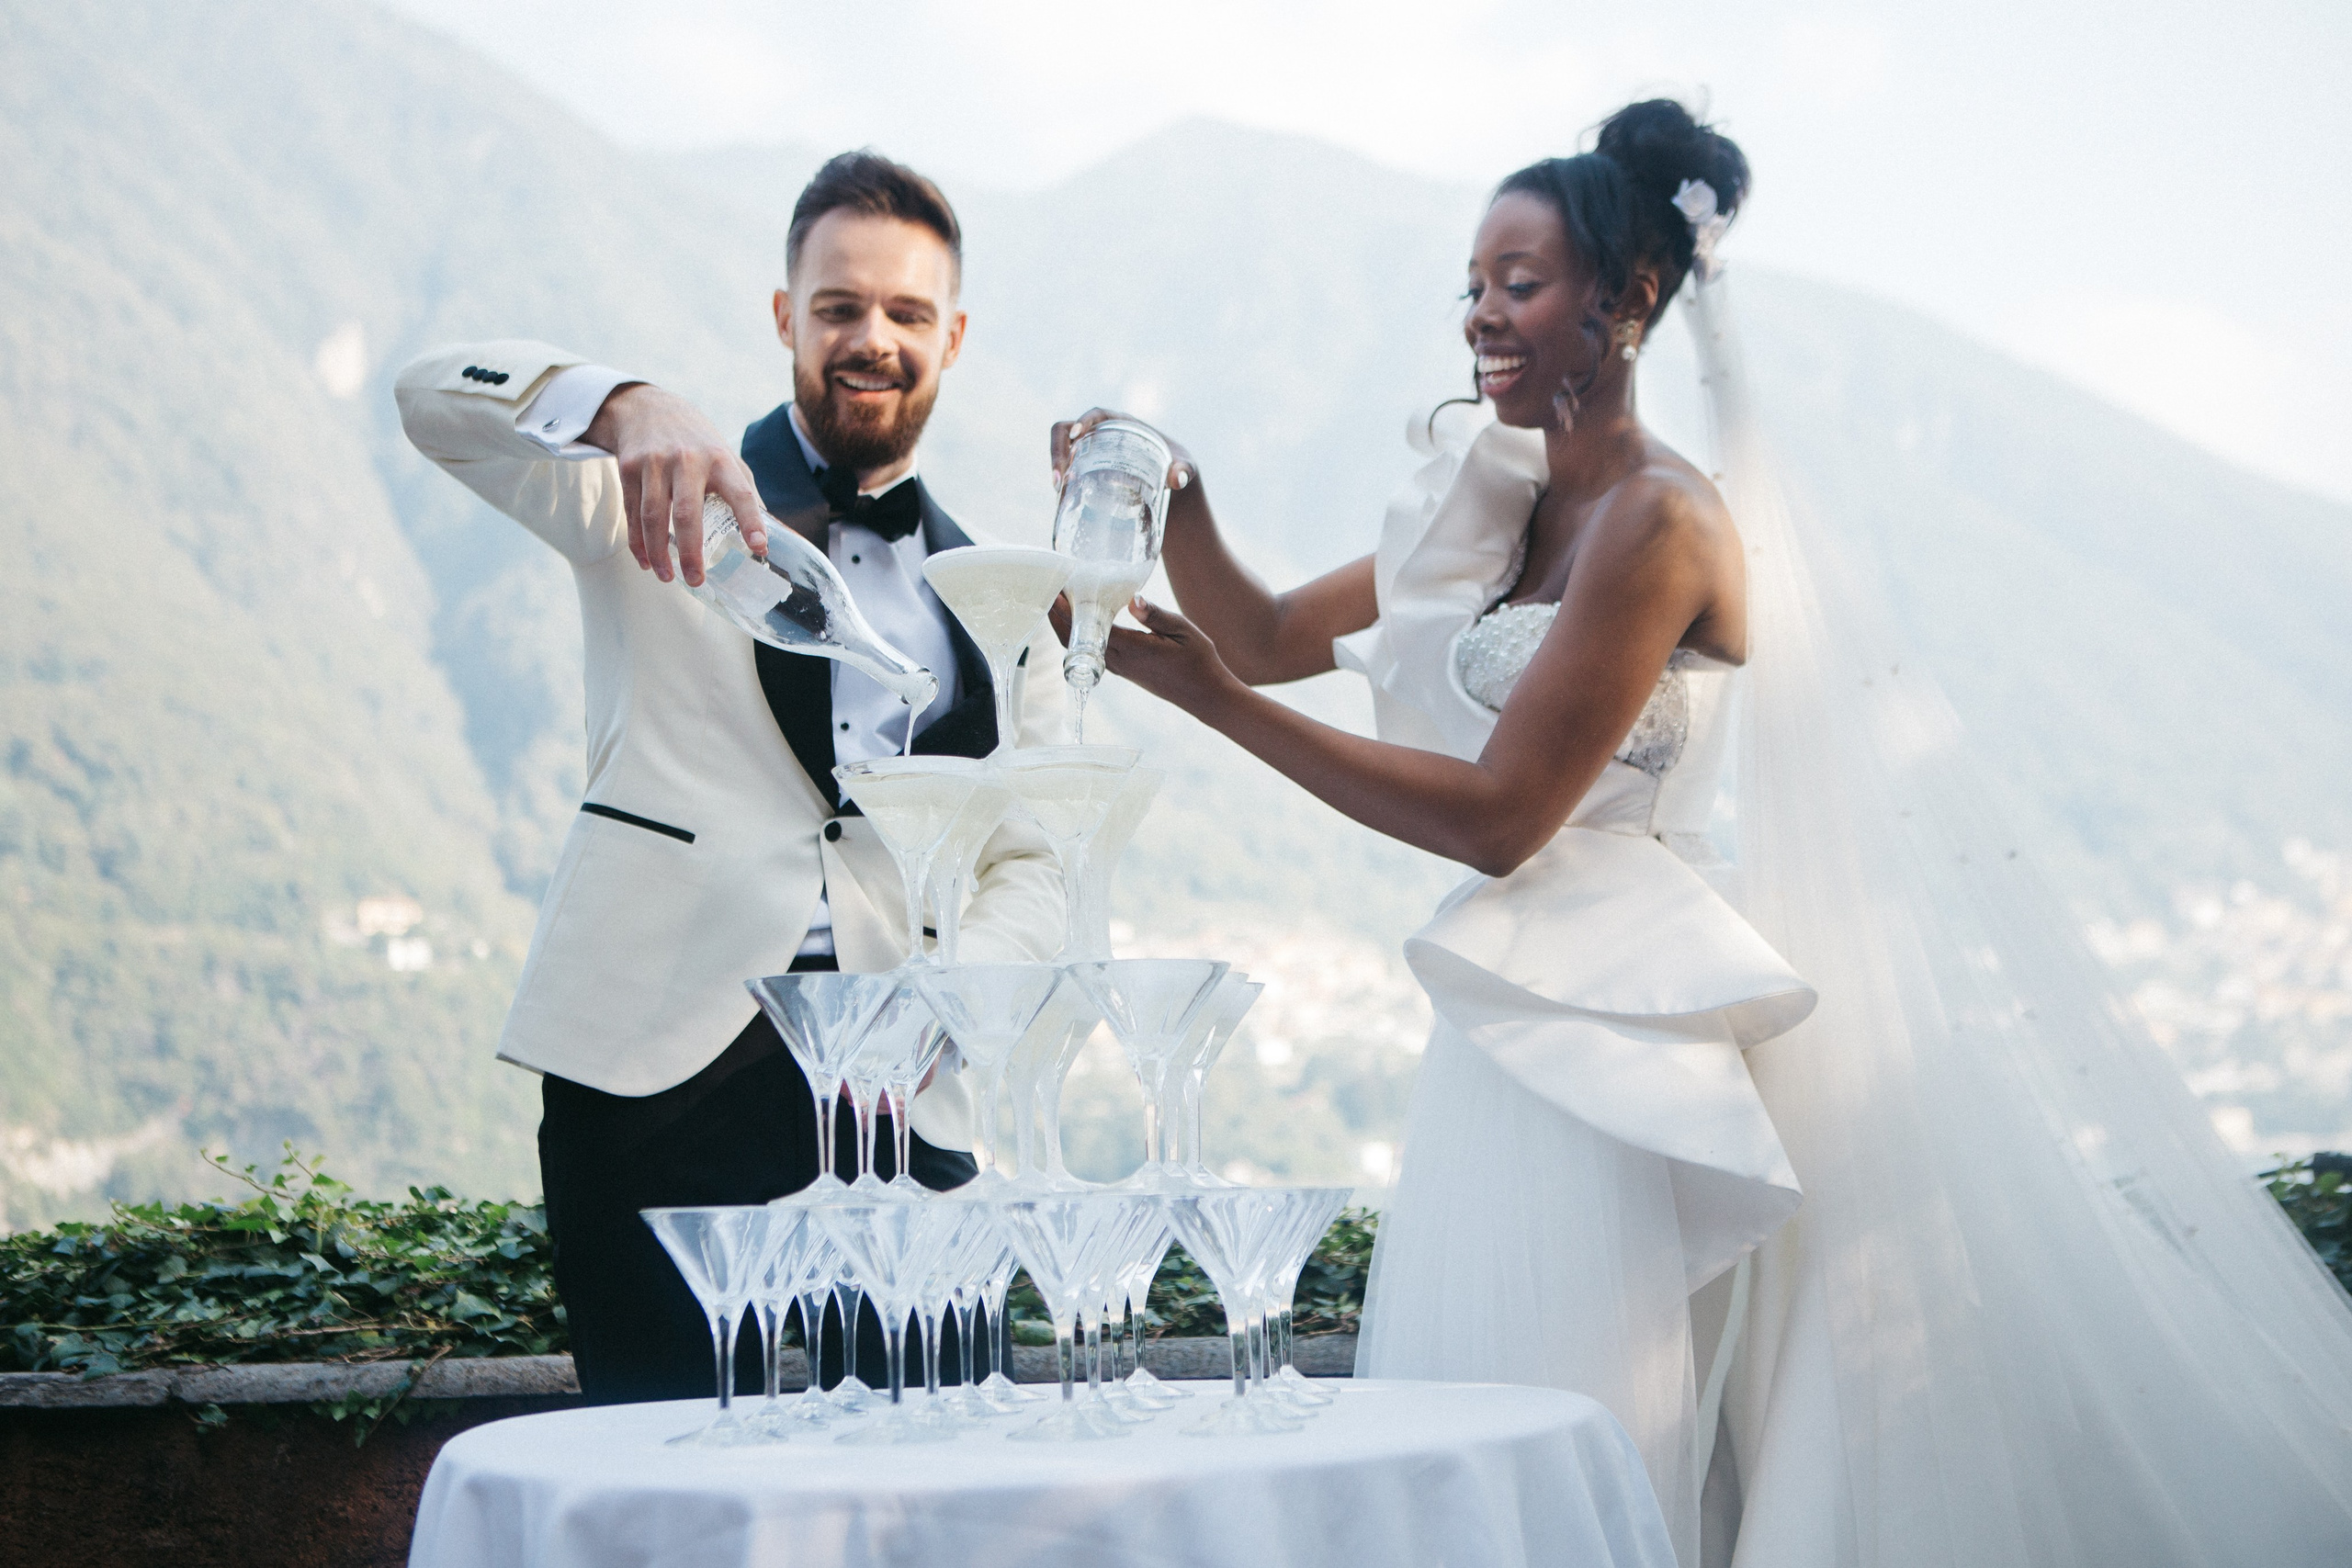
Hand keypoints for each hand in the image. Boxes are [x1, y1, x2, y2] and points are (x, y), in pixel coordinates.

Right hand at [584, 383, 768, 585]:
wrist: (648, 409)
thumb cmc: (697, 443)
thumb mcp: (726, 457)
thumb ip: (743, 492)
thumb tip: (765, 535)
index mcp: (719, 460)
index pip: (740, 493)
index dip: (751, 521)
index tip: (759, 547)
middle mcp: (687, 460)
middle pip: (687, 513)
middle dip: (691, 552)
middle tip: (696, 580)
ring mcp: (655, 463)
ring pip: (653, 516)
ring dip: (658, 552)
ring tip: (668, 577)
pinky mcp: (629, 468)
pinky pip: (632, 513)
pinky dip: (638, 542)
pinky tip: (646, 560)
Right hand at [1048, 407, 1195, 494]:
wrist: (1170, 482)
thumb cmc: (1176, 465)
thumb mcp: (1184, 465)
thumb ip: (1184, 469)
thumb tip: (1177, 479)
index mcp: (1121, 422)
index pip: (1096, 413)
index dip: (1082, 421)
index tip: (1076, 436)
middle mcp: (1101, 433)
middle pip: (1066, 432)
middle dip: (1058, 451)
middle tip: (1059, 478)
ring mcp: (1091, 452)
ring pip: (1062, 451)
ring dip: (1055, 467)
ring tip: (1058, 490)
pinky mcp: (1087, 470)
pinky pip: (1067, 470)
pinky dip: (1062, 482)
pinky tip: (1063, 500)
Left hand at [1049, 593, 1239, 716]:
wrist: (1207, 696)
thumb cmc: (1199, 662)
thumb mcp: (1183, 631)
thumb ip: (1156, 615)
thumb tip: (1132, 599)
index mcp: (1131, 650)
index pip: (1088, 630)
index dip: (1068, 613)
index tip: (1056, 593)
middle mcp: (1120, 662)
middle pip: (1075, 643)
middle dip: (1058, 619)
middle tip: (1050, 593)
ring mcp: (1121, 670)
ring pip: (1081, 650)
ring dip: (1068, 629)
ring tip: (1062, 604)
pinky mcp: (1126, 672)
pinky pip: (1094, 654)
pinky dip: (1082, 637)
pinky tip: (1085, 622)